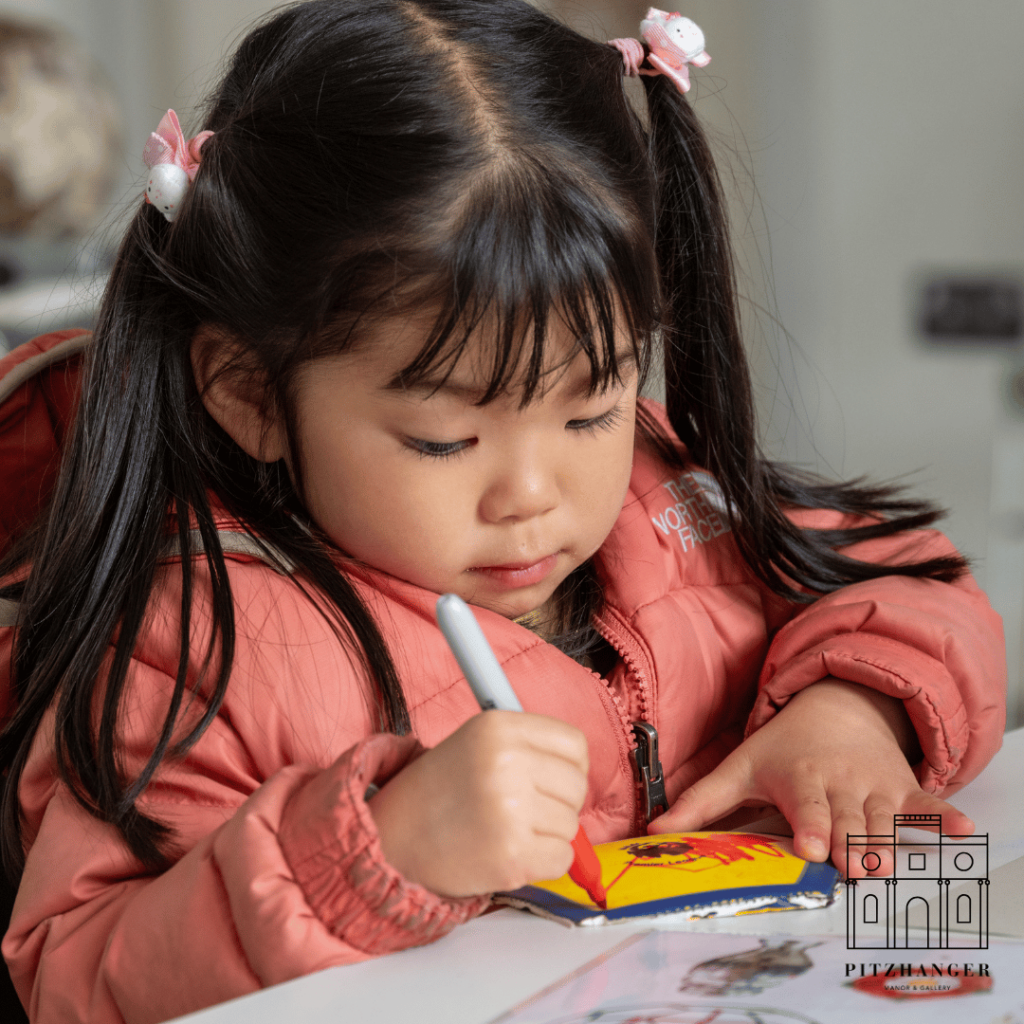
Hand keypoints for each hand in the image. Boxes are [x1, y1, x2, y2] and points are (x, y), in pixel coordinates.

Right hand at [368, 712, 587, 896]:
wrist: (392, 839)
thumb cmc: (440, 791)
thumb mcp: (477, 742)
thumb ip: (528, 745)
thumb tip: (580, 767)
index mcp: (498, 726)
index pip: (574, 744)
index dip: (568, 766)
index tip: (551, 778)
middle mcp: (506, 761)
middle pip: (577, 786)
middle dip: (558, 803)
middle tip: (522, 809)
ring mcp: (510, 809)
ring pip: (571, 824)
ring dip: (546, 834)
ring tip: (506, 829)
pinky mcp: (512, 855)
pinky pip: (562, 858)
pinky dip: (543, 861)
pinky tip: (510, 852)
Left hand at [648, 679, 973, 876]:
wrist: (837, 708)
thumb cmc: (782, 748)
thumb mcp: (739, 767)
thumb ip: (700, 803)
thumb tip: (653, 829)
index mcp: (800, 779)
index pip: (805, 804)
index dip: (809, 823)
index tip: (810, 844)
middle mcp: (840, 784)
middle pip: (847, 821)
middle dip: (849, 844)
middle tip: (852, 866)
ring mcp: (875, 788)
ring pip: (883, 821)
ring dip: (888, 842)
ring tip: (887, 865)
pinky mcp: (902, 791)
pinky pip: (925, 805)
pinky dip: (943, 817)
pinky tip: (964, 830)